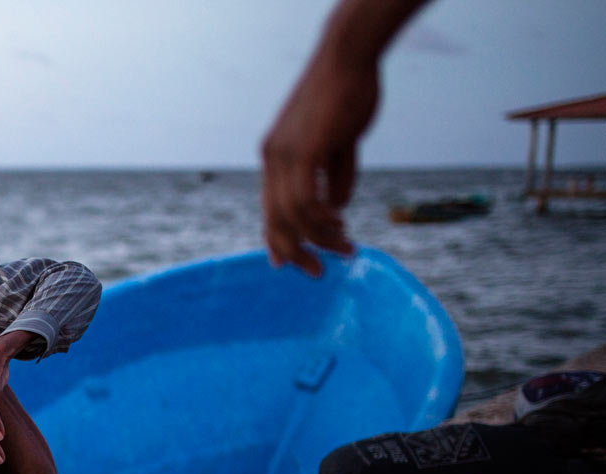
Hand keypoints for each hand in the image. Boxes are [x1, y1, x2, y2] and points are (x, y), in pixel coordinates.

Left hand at [260, 55, 373, 275]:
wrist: (349, 56)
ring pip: (293, 215)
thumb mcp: (341, 143)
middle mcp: (273, 158)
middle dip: (296, 252)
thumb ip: (336, 176)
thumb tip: (337, 208)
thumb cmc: (348, 94)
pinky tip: (339, 223)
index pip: (270, 208)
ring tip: (345, 247)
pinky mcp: (302, 150)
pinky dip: (321, 219)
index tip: (290, 263)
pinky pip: (305, 200)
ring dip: (320, 238)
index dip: (278, 239)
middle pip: (275, 220)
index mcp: (275, 156)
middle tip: (319, 271)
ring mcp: (284, 154)